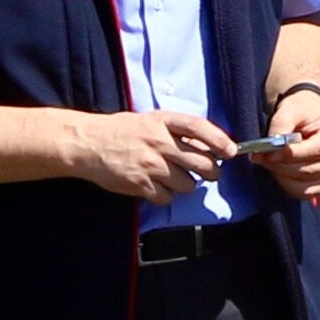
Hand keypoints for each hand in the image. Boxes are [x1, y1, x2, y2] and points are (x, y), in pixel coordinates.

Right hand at [76, 109, 237, 204]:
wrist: (88, 144)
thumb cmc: (122, 132)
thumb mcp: (151, 121)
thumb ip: (177, 131)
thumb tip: (209, 145)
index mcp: (162, 121)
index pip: (199, 128)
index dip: (219, 140)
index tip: (231, 151)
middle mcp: (159, 142)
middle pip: (202, 163)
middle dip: (211, 172)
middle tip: (210, 173)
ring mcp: (150, 165)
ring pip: (187, 185)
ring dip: (184, 185)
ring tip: (171, 177)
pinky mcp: (140, 184)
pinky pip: (167, 198)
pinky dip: (164, 195)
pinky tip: (155, 186)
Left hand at [258, 86, 319, 196]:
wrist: (307, 115)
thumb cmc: (302, 109)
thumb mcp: (291, 108)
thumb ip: (282, 125)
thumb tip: (271, 145)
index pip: (316, 152)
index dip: (291, 155)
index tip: (269, 152)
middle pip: (308, 171)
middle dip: (280, 165)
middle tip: (258, 156)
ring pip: (302, 185)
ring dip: (280, 175)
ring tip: (264, 160)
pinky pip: (302, 192)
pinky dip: (285, 184)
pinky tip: (275, 169)